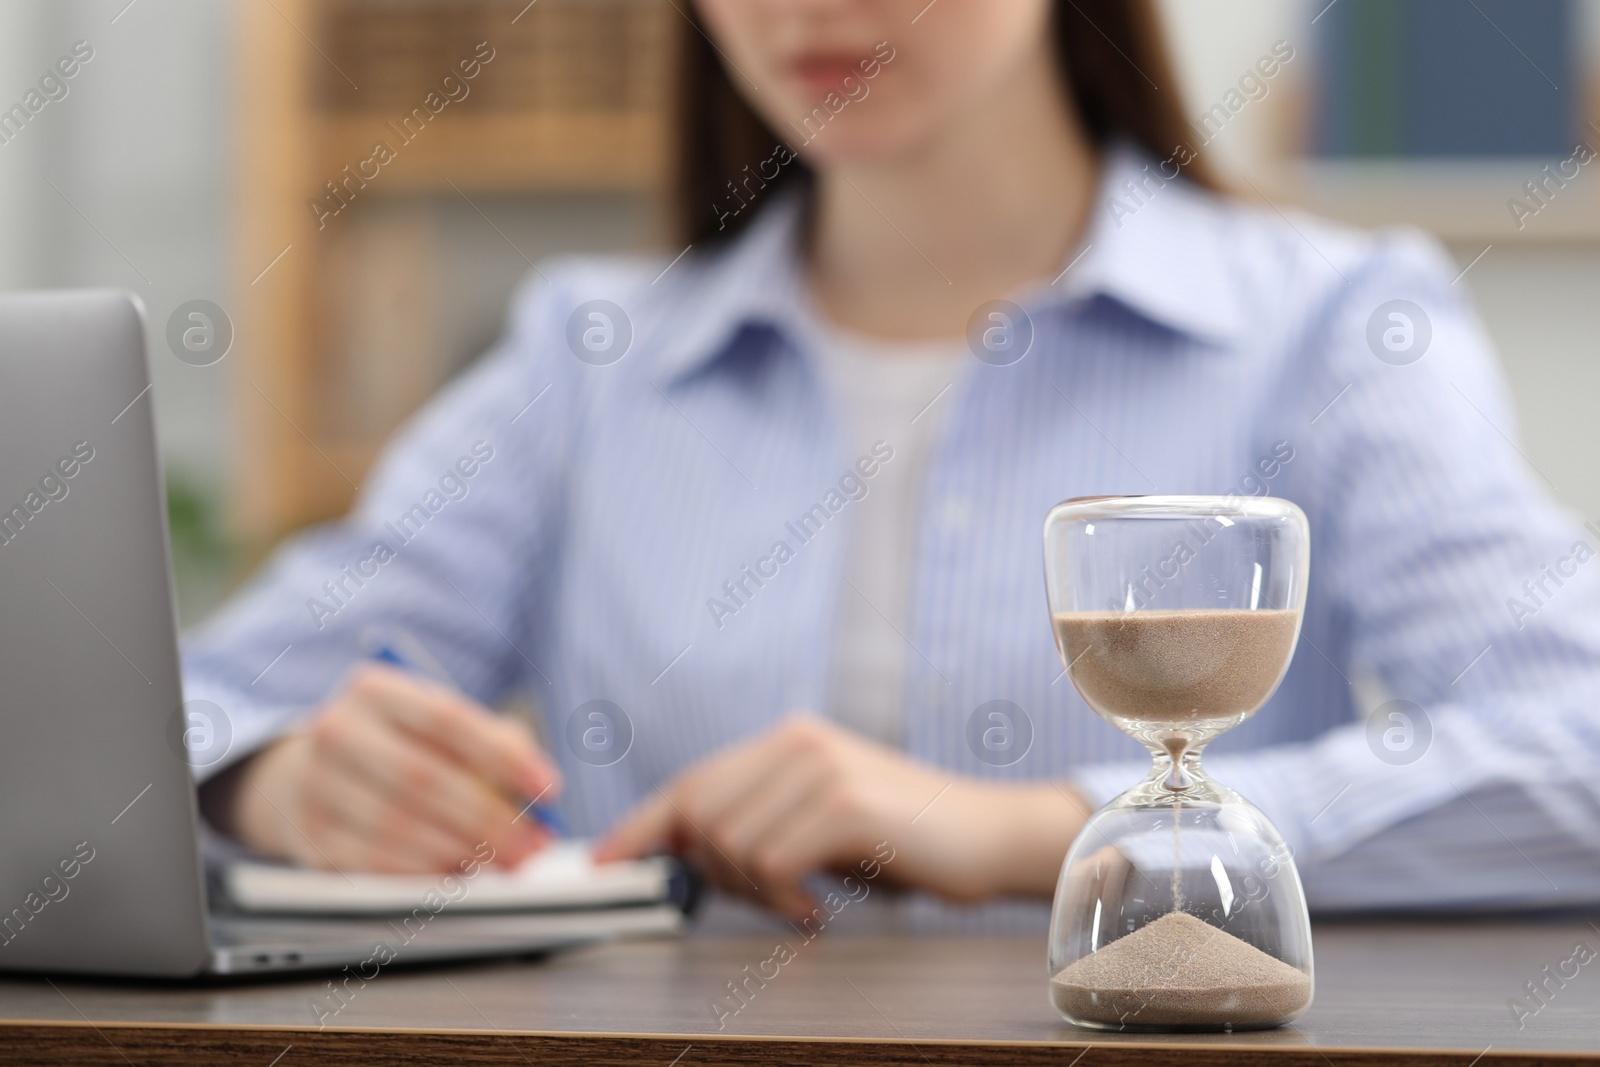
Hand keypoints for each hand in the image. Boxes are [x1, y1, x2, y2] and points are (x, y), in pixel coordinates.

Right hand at [223, 664, 561, 873]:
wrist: (305, 777)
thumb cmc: (399, 748)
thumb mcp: (439, 726)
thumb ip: (495, 743)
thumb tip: (541, 792)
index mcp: (374, 689)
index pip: (448, 719)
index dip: (505, 756)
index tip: (551, 788)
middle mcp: (337, 731)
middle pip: (425, 779)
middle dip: (491, 819)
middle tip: (535, 845)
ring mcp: (316, 786)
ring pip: (400, 828)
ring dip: (464, 853)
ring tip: (507, 864)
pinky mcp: (311, 838)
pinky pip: (376, 864)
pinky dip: (426, 875)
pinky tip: (462, 875)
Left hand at [595, 714, 1089, 917]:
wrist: (990, 836)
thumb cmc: (903, 839)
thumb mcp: (819, 819)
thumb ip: (757, 820)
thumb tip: (673, 851)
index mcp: (788, 739)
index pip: (691, 782)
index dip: (640, 825)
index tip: (604, 862)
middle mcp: (798, 741)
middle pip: (698, 816)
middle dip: (713, 874)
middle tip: (767, 900)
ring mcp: (822, 769)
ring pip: (728, 843)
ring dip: (752, 892)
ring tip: (799, 902)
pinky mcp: (845, 805)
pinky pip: (770, 863)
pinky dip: (783, 901)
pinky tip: (817, 910)